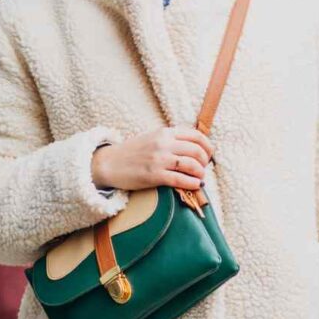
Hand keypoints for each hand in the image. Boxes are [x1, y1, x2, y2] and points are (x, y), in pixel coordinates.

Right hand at [91, 126, 213, 191]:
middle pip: (196, 151)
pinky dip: (192, 183)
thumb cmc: (131, 152)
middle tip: (204, 168)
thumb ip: (170, 139)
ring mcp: (159, 159)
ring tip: (200, 177)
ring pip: (191, 165)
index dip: (207, 146)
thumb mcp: (152, 138)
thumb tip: (193, 147)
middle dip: (205, 161)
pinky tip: (195, 185)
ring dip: (200, 173)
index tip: (209, 154)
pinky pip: (180, 179)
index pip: (196, 135)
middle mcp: (163, 144)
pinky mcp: (154, 175)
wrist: (109, 163)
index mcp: (164, 132)